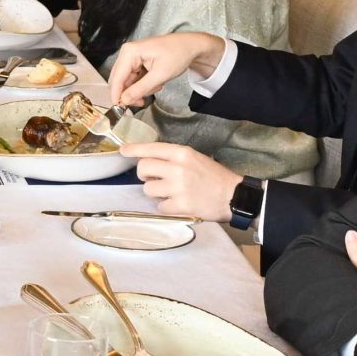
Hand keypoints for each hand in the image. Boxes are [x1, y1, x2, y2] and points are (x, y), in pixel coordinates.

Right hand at [103, 32, 225, 106]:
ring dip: (139, 90)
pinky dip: (143, 85)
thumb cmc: (178, 54)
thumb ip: (140, 89)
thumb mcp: (160, 75)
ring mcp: (131, 57)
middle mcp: (127, 53)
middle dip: (130, 94)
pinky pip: (133, 79)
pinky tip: (155, 83)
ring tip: (156, 86)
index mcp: (130, 52)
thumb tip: (124, 100)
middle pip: (119, 81)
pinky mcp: (137, 62)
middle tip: (142, 103)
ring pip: (127, 82)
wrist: (190, 46)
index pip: (117, 78)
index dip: (116, 96)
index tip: (119, 110)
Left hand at [120, 141, 241, 217]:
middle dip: (144, 174)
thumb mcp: (194, 158)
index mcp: (182, 153)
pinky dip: (166, 207)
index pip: (151, 148)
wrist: (233, 196)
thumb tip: (147, 159)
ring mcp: (178, 188)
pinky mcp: (180, 206)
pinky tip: (178, 204)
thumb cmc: (214, 176)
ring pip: (148, 189)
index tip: (123, 151)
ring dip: (155, 192)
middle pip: (143, 168)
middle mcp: (177, 168)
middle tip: (153, 178)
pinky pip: (159, 207)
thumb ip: (173, 158)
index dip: (134, 149)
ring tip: (170, 193)